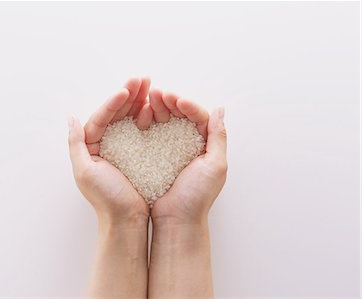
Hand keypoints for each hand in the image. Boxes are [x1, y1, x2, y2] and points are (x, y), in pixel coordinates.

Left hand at [68, 78, 152, 227]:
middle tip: (143, 79)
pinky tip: (154, 106)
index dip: (113, 102)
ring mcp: (123, 147)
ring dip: (139, 101)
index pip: (101, 117)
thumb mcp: (85, 171)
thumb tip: (71, 118)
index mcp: (91, 146)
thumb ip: (76, 143)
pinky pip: (141, 130)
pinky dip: (146, 116)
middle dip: (129, 95)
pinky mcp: (138, 153)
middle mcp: (106, 144)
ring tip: (151, 86)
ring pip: (129, 118)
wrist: (127, 220)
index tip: (126, 90)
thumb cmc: (106, 199)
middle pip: (116, 113)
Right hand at [148, 89, 227, 225]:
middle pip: (180, 115)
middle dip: (169, 102)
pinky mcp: (155, 156)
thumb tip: (220, 109)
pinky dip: (147, 122)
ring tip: (148, 100)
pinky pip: (151, 134)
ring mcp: (171, 149)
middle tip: (157, 93)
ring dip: (157, 108)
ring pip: (165, 121)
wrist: (175, 220)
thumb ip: (218, 137)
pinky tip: (141, 116)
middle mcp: (189, 144)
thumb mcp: (215, 166)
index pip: (198, 116)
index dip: (187, 105)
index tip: (176, 99)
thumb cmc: (197, 196)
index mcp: (206, 144)